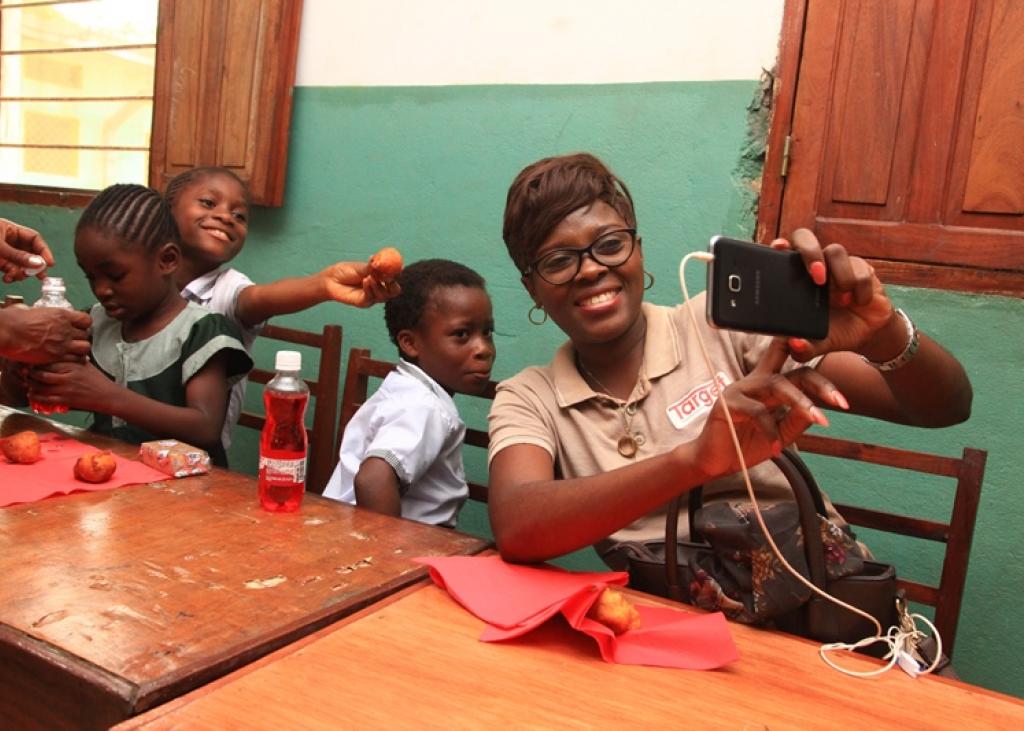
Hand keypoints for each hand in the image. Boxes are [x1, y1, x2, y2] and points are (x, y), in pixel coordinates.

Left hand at [0, 218, 54, 282]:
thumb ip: (18, 255)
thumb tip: (39, 264)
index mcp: (11, 230)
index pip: (34, 238)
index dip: (44, 250)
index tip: (50, 263)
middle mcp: (9, 241)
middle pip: (30, 253)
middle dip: (34, 266)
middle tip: (41, 276)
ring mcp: (4, 253)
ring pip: (21, 265)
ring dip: (21, 273)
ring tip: (18, 277)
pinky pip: (10, 271)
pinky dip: (11, 276)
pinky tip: (8, 278)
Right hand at [0, 307, 91, 363]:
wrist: (7, 332)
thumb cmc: (14, 321)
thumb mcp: (33, 311)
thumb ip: (41, 315)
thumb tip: (35, 313)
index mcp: (61, 315)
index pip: (86, 319)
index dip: (84, 325)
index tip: (79, 328)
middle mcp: (66, 328)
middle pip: (86, 334)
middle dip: (81, 338)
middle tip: (74, 342)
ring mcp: (63, 343)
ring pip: (85, 347)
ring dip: (81, 350)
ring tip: (74, 352)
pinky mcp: (57, 355)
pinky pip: (75, 359)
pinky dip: (74, 360)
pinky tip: (68, 360)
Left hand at [25, 360, 110, 411]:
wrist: (107, 396)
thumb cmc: (97, 380)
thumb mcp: (86, 364)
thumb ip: (72, 358)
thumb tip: (60, 351)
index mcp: (72, 366)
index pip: (48, 361)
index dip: (36, 361)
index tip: (30, 361)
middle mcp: (67, 377)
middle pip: (41, 374)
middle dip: (29, 374)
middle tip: (24, 372)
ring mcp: (66, 390)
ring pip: (40, 387)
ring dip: (31, 385)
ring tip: (27, 382)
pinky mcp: (65, 401)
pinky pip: (45, 399)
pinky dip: (36, 397)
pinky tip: (32, 394)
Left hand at [319, 261, 399, 307]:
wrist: (331, 280)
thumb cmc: (346, 272)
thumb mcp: (361, 267)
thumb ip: (372, 266)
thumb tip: (382, 260)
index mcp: (380, 278)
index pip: (394, 277)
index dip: (397, 274)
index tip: (398, 268)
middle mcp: (379, 288)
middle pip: (394, 291)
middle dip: (393, 284)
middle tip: (389, 278)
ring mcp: (372, 296)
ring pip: (384, 296)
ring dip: (378, 286)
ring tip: (369, 277)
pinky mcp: (364, 303)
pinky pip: (372, 298)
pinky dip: (370, 288)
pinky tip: (365, 281)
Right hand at [692, 338, 845, 478]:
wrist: (714, 462)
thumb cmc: (744, 445)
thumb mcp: (779, 434)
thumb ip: (796, 421)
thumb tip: (818, 411)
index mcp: (766, 386)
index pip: (794, 368)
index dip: (819, 374)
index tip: (842, 398)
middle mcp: (754, 381)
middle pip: (791, 371)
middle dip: (818, 383)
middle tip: (839, 402)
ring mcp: (740, 389)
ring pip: (776, 385)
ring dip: (801, 402)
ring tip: (819, 420)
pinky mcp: (727, 403)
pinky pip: (757, 411)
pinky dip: (771, 430)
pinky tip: (777, 447)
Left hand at [774, 229, 895, 360]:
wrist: (866, 333)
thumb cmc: (833, 331)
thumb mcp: (817, 344)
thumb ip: (803, 348)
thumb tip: (794, 344)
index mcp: (794, 278)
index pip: (781, 252)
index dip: (778, 245)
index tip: (778, 247)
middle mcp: (813, 265)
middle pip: (804, 236)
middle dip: (809, 252)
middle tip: (817, 276)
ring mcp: (837, 264)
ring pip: (835, 251)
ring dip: (840, 277)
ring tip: (842, 301)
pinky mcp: (861, 267)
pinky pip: (861, 269)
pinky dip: (861, 289)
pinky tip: (860, 302)